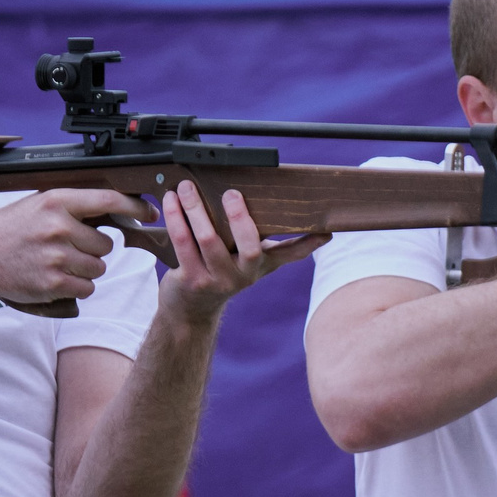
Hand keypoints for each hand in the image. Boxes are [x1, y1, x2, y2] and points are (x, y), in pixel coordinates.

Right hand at [0, 187, 140, 305]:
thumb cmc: (7, 232)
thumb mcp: (37, 206)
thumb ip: (71, 207)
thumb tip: (112, 211)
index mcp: (56, 201)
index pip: (108, 200)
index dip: (134, 207)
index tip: (148, 212)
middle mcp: (59, 226)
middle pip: (107, 244)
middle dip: (93, 250)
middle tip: (68, 249)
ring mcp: (58, 256)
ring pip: (99, 268)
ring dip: (85, 270)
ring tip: (57, 263)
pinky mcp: (55, 282)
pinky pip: (87, 288)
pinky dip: (76, 287)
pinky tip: (54, 278)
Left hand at [158, 180, 326, 323]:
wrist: (191, 309)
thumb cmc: (223, 274)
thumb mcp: (254, 263)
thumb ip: (280, 246)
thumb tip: (317, 231)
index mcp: (259, 265)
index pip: (290, 254)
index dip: (308, 244)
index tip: (324, 232)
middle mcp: (242, 275)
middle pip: (248, 243)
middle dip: (239, 215)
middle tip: (231, 192)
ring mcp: (216, 279)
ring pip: (208, 238)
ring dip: (196, 208)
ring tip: (187, 187)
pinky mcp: (190, 279)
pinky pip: (182, 243)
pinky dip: (176, 218)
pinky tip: (171, 200)